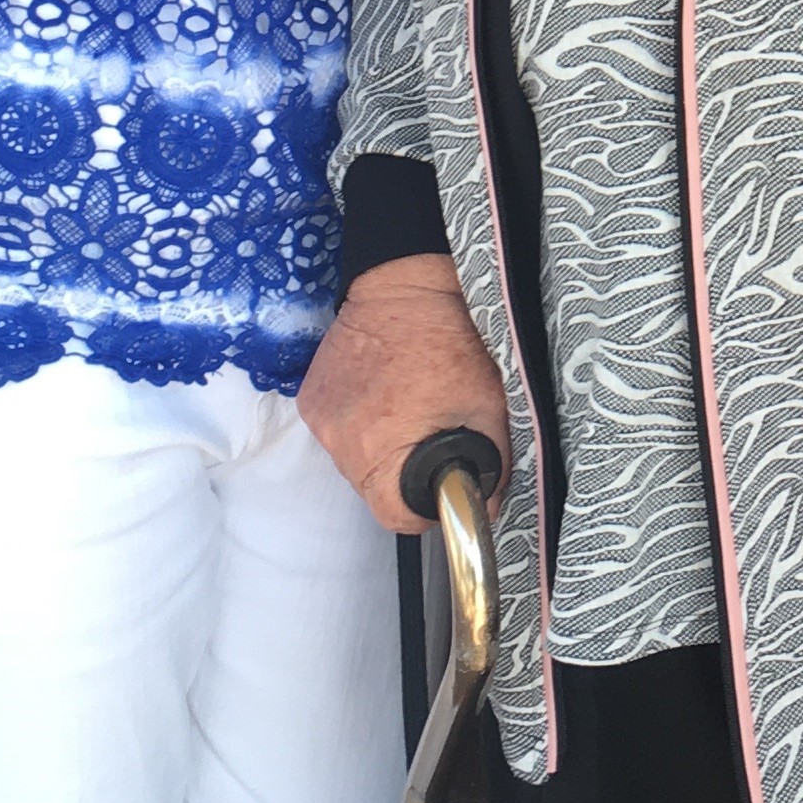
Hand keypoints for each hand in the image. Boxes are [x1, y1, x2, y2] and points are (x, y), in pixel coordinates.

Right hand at [298, 255, 510, 536]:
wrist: (406, 285)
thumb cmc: (451, 341)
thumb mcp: (488, 408)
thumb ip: (491, 467)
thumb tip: (486, 505)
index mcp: (381, 448)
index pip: (397, 517)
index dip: (425, 510)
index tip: (440, 488)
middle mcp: (340, 441)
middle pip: (375, 492)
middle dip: (405, 476)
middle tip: (429, 438)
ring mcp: (320, 420)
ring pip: (354, 463)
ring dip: (380, 450)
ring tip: (406, 410)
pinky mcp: (310, 400)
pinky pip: (337, 433)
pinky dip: (359, 425)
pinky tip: (382, 395)